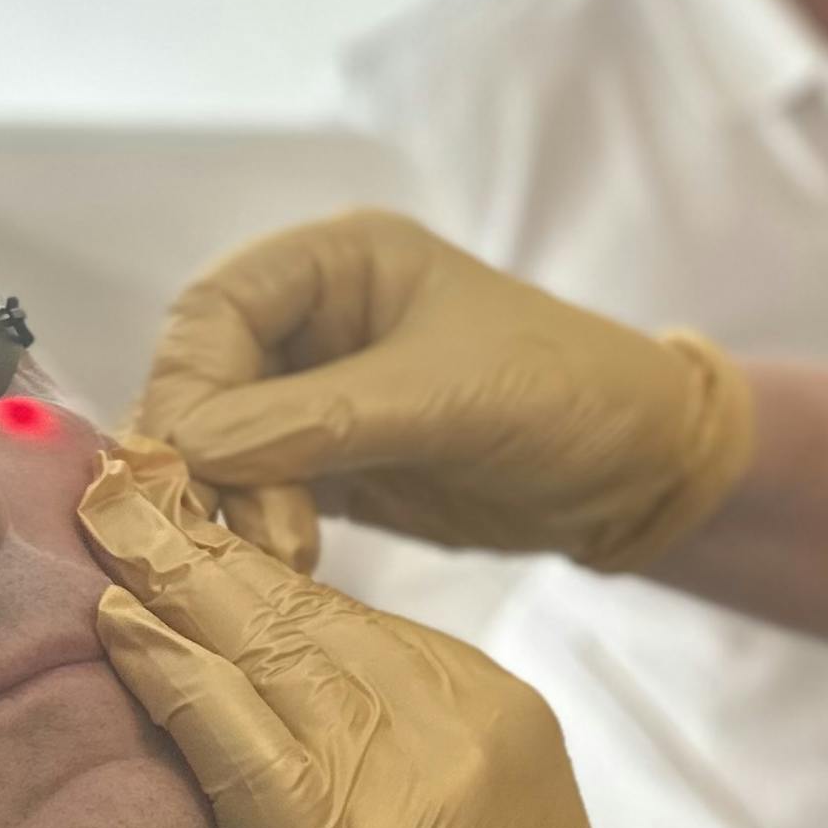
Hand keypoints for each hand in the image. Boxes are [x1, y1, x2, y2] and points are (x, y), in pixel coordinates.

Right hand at [130, 208, 753, 575]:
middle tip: (235, 529)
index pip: (212, 310)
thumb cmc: (567, 392)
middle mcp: (313, 320)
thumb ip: (323, 417)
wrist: (640, 467)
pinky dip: (249, 530)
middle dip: (204, 457)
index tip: (195, 461)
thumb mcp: (450, 396)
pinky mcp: (325, 468)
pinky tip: (276, 565)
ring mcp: (313, 396)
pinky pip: (252, 493)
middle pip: (199, 382)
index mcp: (338, 262)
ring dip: (225, 504)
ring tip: (277, 554)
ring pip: (216, 446)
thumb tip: (191, 445)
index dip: (187, 384)